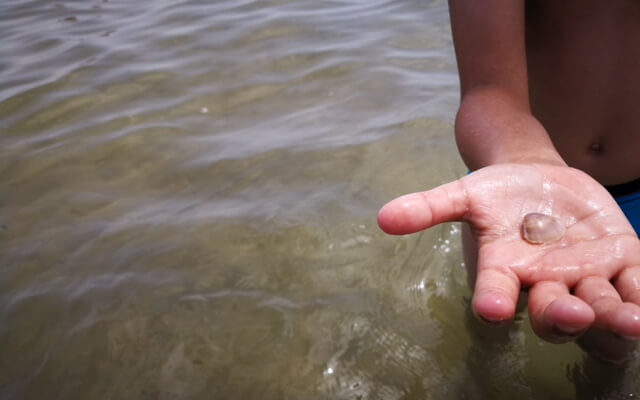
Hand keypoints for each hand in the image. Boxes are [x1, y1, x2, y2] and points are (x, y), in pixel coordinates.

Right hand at [378, 163, 639, 359]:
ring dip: (615, 322)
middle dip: (562, 320)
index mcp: (505, 273)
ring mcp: (585, 277)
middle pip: (555, 318)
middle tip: (568, 313)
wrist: (537, 179)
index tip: (493, 310)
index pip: (497, 296)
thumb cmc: (495, 192)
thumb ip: (428, 207)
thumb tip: (383, 218)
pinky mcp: (622, 260)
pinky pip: (637, 285)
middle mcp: (545, 285)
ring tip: (630, 320)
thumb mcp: (463, 194)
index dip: (496, 304)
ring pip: (601, 312)